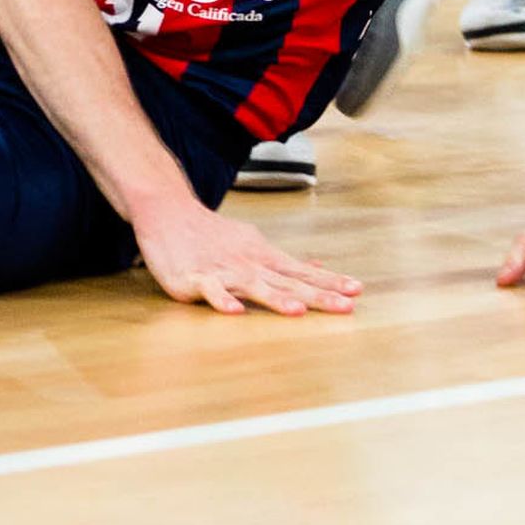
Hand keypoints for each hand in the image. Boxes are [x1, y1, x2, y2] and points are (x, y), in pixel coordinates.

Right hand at [135, 194, 360, 315]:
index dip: (329, 283)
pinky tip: (235, 312)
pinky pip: (211, 291)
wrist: (168, 212)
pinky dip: (223, 301)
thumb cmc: (213, 234)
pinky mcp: (196, 278)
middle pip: (287, 281)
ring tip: (297, 311)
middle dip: (317, 295)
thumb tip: (319, 267)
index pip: (302, 272)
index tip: (356, 291)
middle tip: (345, 306)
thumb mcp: (253, 243)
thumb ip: (285, 262)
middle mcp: (249, 262)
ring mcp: (223, 269)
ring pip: (253, 285)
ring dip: (275, 297)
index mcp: (263, 256)